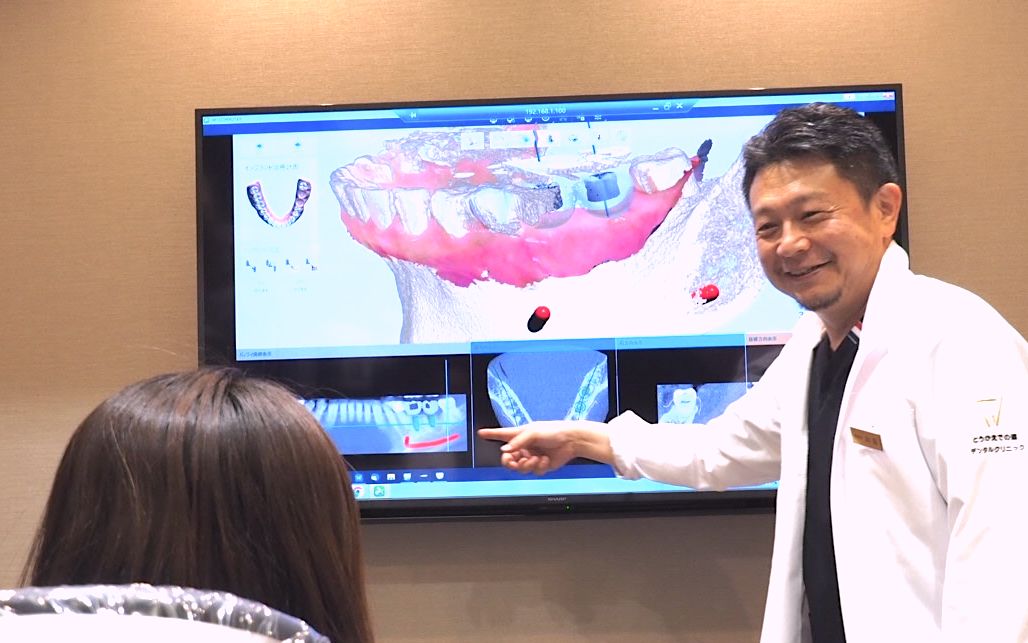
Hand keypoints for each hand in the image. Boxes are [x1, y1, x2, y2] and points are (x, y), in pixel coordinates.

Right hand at [478, 421, 611, 474]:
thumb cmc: (554, 431)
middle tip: (515, 460)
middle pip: (507, 458)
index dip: (490, 434)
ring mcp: (531, 456)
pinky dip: (538, 467)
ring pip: (519, 468)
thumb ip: (517, 442)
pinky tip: (545, 460)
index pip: (502, 434)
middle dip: (510, 461)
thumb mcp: (533, 432)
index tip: (480, 433)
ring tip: (535, 459)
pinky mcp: (540, 465)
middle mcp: (524, 446)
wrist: (572, 441)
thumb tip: (504, 450)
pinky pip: (533, 472)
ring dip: (526, 465)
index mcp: (520, 435)